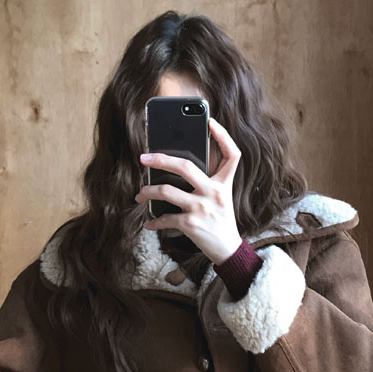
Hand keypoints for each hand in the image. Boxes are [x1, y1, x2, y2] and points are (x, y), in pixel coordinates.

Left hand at [138, 114, 240, 265]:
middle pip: (185, 167)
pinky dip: (154, 221)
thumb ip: (209, 179)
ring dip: (148, 192)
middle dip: (160, 159)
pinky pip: (166, 218)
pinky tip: (148, 222)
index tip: (210, 122)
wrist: (228, 249)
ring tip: (140, 195)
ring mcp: (202, 208)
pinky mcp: (191, 224)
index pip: (232, 155)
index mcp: (224, 183)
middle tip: (143, 158)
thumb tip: (182, 163)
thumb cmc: (221, 219)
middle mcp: (214, 192)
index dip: (224, 136)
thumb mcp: (222, 196)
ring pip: (167, 191)